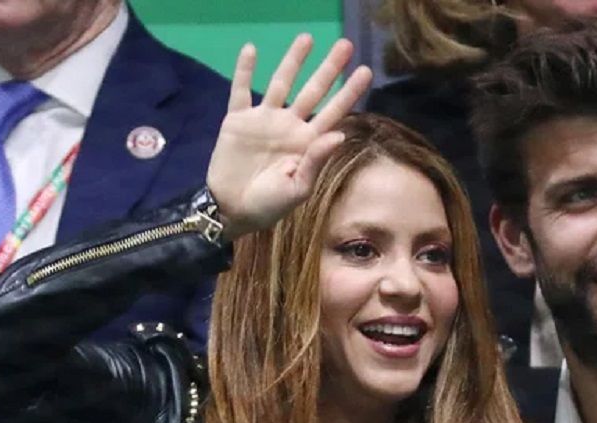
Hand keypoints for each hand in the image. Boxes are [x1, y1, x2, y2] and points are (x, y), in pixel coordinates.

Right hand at [206, 36, 372, 238]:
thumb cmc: (269, 206)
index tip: (365, 72)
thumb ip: (316, 160)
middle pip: (313, 91)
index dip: (349, 92)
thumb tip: (339, 134)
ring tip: (306, 38)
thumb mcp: (297, 189)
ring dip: (293, 61)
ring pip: (281, 83)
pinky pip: (240, 90)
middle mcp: (290, 126)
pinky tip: (251, 50)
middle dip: (329, 69)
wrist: (230, 210)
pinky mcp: (238, 120)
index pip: (334, 112)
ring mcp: (264, 120)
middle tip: (345, 45)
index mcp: (308, 142)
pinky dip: (244, 70)